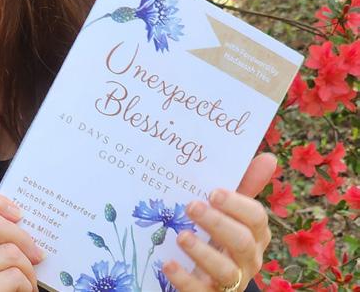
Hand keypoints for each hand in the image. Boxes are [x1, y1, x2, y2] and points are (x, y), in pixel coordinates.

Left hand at [163, 152, 275, 290]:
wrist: (205, 280)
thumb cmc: (218, 237)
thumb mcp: (228, 212)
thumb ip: (244, 187)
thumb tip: (269, 157)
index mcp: (254, 235)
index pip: (256, 219)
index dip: (237, 205)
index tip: (214, 192)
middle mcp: (247, 260)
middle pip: (242, 243)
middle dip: (218, 224)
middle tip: (192, 206)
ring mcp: (230, 281)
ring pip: (225, 271)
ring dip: (202, 252)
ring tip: (182, 236)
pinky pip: (200, 291)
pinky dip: (184, 279)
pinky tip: (168, 264)